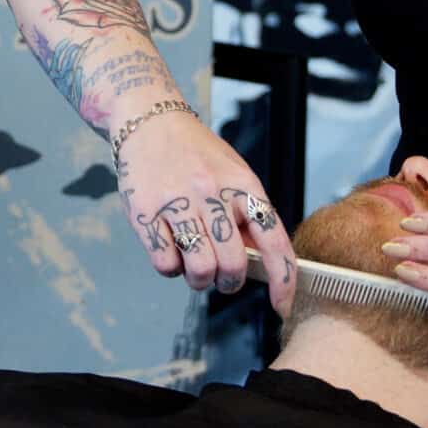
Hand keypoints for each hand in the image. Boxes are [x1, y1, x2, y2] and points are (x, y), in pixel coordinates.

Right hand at [114, 114, 300, 316]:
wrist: (150, 121)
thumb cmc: (197, 155)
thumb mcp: (233, 175)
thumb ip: (247, 216)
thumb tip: (262, 264)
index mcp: (242, 184)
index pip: (274, 240)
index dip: (283, 279)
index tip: (283, 305)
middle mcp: (211, 192)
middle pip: (232, 264)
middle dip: (230, 282)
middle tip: (223, 278)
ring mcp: (176, 202)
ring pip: (199, 268)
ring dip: (200, 279)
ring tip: (194, 264)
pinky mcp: (144, 212)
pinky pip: (165, 263)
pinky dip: (171, 268)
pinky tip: (171, 250)